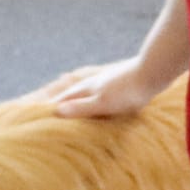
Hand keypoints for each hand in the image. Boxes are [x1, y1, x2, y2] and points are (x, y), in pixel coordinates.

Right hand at [44, 57, 165, 117]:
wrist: (152, 72)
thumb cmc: (128, 91)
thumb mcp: (102, 104)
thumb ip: (80, 108)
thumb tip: (55, 112)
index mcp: (86, 89)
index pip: (62, 100)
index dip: (51, 108)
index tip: (37, 116)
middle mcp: (92, 83)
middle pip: (72, 94)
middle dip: (60, 103)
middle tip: (50, 113)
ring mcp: (105, 81)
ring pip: (85, 91)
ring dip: (76, 99)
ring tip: (70, 106)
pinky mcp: (118, 82)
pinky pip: (99, 93)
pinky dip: (92, 99)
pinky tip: (99, 101)